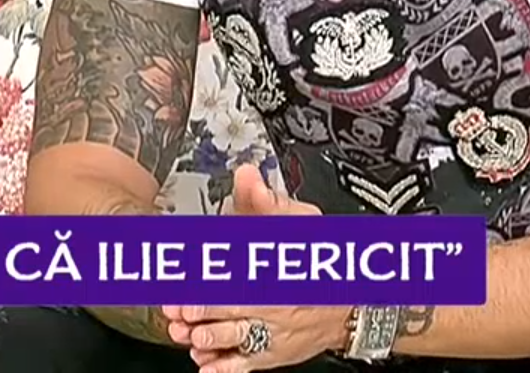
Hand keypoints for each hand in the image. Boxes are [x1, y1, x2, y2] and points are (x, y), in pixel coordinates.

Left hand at [162, 166, 343, 371]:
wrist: (353, 306)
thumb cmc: (319, 260)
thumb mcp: (302, 222)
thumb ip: (267, 202)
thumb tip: (247, 176)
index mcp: (278, 267)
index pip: (242, 268)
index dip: (213, 272)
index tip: (188, 273)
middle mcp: (274, 302)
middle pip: (235, 306)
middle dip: (202, 308)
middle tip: (177, 309)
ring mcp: (273, 331)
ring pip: (238, 337)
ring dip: (209, 337)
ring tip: (185, 335)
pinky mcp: (272, 353)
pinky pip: (248, 364)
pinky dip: (226, 367)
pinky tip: (205, 365)